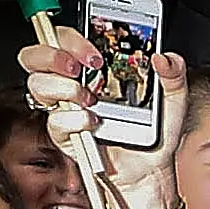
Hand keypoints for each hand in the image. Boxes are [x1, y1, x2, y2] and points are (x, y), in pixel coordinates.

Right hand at [21, 31, 184, 208]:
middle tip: (82, 68)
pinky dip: (74, 120)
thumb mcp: (172, 99)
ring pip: (37, 85)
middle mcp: (73, 84)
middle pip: (36, 57)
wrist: (150, 171)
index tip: (96, 50)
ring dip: (63, 87)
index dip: (70, 38)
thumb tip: (164, 57)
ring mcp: (65, 109)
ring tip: (91, 99)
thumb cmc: (154, 134)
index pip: (63, 39)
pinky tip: (94, 123)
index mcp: (93, 69)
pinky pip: (54, 121)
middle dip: (53, 55)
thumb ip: (173, 74)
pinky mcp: (64, 135)